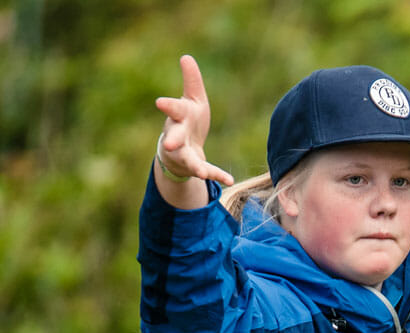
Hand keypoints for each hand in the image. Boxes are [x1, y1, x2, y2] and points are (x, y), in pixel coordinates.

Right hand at [155, 54, 234, 185]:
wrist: (180, 150)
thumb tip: (186, 57)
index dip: (167, 106)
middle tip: (170, 143)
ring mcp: (185, 153)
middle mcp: (178, 135)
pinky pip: (207, 171)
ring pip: (187, 159)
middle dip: (172, 139)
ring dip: (194, 165)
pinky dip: (217, 176)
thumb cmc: (188, 119)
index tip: (160, 103)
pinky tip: (230, 180)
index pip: (172, 109)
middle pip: (173, 137)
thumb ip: (191, 81)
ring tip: (200, 171)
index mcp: (179, 116)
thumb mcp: (192, 99)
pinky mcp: (195, 166)